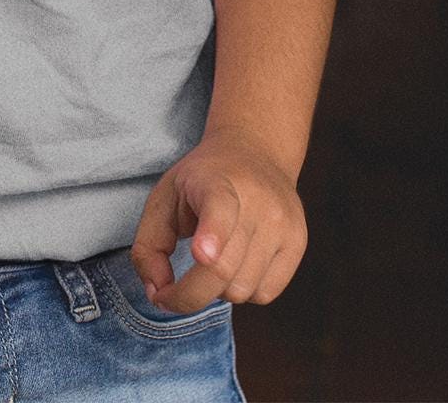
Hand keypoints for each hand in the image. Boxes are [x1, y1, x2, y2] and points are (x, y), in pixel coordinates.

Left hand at [129, 126, 308, 313]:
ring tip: (211, 263)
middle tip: (169, 294)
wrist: (256, 152)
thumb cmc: (202, 180)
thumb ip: (149, 245)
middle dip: (188, 295)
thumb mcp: (164, 197)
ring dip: (218, 291)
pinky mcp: (298, 243)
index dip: (212, 236)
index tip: (201, 254)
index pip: (221, 211)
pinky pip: (266, 294)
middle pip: (224, 270)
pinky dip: (244, 292)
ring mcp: (283, 224)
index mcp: (218, 182)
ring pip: (244, 290)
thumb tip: (158, 293)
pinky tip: (236, 266)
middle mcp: (259, 203)